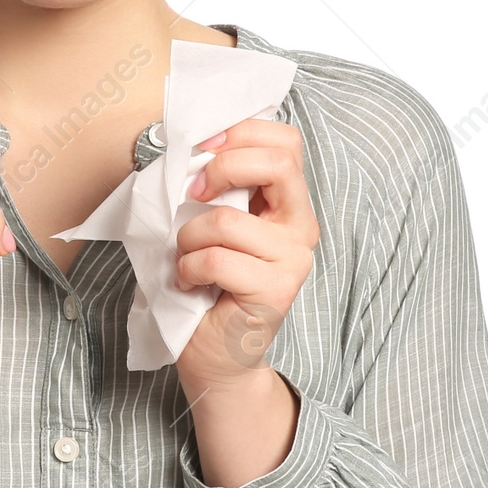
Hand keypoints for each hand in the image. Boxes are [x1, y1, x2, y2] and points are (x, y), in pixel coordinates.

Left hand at [172, 118, 319, 400]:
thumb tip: (190, 147)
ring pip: (227, 219)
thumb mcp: (208, 222)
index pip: (285, 141)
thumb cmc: (205, 284)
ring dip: (188, 238)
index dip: (241, 133)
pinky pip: (217, 259)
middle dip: (222, 168)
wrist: (216, 355)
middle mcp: (300, 226)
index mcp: (286, 203)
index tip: (202, 149)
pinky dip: (188, 268)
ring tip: (187, 259)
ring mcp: (294, 259)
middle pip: (278, 163)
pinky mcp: (278, 290)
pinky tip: (190, 283)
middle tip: (193, 195)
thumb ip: (215, 186)